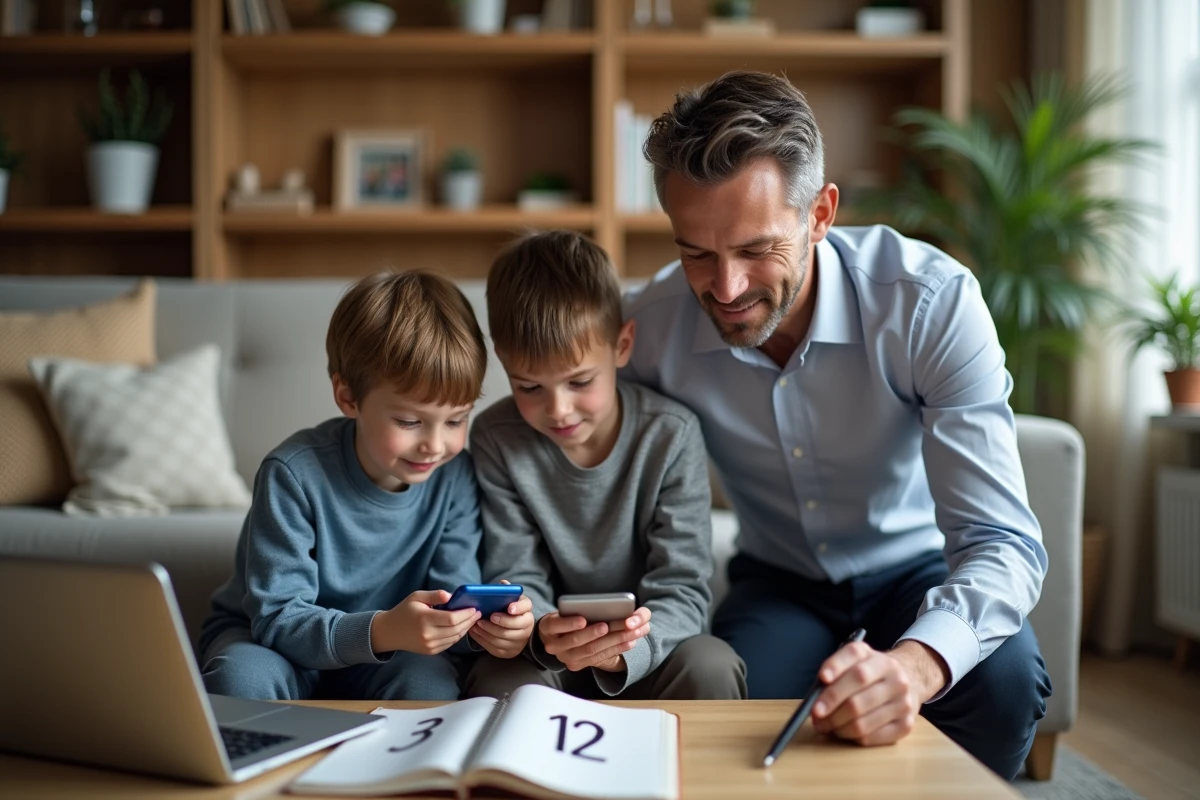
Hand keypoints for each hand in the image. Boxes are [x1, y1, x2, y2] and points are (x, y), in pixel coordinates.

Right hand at [371, 590, 479, 655]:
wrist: (390, 632)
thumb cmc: (405, 611)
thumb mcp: (417, 597)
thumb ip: (435, 595)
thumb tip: (452, 596)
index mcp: (424, 619)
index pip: (451, 618)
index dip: (465, 614)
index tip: (473, 608)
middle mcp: (428, 634)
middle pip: (456, 629)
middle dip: (469, 621)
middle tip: (477, 613)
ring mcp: (430, 645)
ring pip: (455, 637)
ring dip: (466, 628)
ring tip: (472, 619)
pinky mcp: (431, 651)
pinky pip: (450, 643)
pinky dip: (458, 635)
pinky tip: (462, 627)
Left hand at [468, 580, 534, 658]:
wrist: (517, 632)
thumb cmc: (510, 613)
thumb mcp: (512, 601)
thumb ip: (508, 592)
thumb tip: (503, 583)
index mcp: (527, 612)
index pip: (526, 609)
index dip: (518, 608)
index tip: (509, 607)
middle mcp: (527, 628)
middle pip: (511, 627)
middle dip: (495, 624)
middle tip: (482, 619)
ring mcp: (519, 642)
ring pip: (501, 639)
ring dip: (486, 632)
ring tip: (475, 625)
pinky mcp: (509, 652)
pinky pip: (495, 648)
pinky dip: (482, 640)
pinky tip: (475, 632)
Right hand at [539, 607, 651, 671]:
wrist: (558, 637)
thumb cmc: (565, 618)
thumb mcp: (564, 612)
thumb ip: (575, 609)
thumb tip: (596, 607)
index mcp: (548, 628)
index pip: (556, 625)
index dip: (569, 623)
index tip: (583, 620)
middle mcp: (553, 646)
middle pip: (576, 640)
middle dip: (595, 633)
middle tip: (609, 626)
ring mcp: (566, 658)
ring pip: (591, 650)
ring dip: (613, 640)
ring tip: (628, 632)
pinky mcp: (578, 665)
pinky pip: (599, 658)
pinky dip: (615, 649)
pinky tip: (629, 642)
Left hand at [810, 640, 948, 745]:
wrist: (909, 681)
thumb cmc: (872, 674)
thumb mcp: (857, 661)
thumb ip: (836, 670)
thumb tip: (816, 696)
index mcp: (879, 658)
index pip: (855, 658)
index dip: (836, 667)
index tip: (822, 679)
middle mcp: (895, 678)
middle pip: (856, 698)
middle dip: (830, 709)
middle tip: (815, 716)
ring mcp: (904, 703)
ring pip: (862, 723)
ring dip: (838, 727)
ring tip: (827, 726)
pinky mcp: (906, 725)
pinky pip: (872, 738)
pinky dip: (853, 738)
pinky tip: (845, 732)